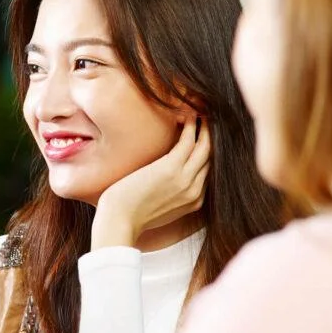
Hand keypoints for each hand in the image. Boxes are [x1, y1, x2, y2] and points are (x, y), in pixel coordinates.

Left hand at [92, 119, 209, 248]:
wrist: (119, 221)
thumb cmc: (131, 215)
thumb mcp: (160, 208)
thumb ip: (172, 195)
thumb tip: (167, 181)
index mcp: (194, 201)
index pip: (209, 171)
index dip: (209, 151)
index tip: (207, 136)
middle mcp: (194, 190)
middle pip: (211, 158)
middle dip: (212, 137)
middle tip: (211, 118)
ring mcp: (185, 180)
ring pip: (205, 147)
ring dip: (206, 127)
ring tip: (203, 111)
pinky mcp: (171, 168)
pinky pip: (188, 141)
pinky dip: (191, 126)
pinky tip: (189, 115)